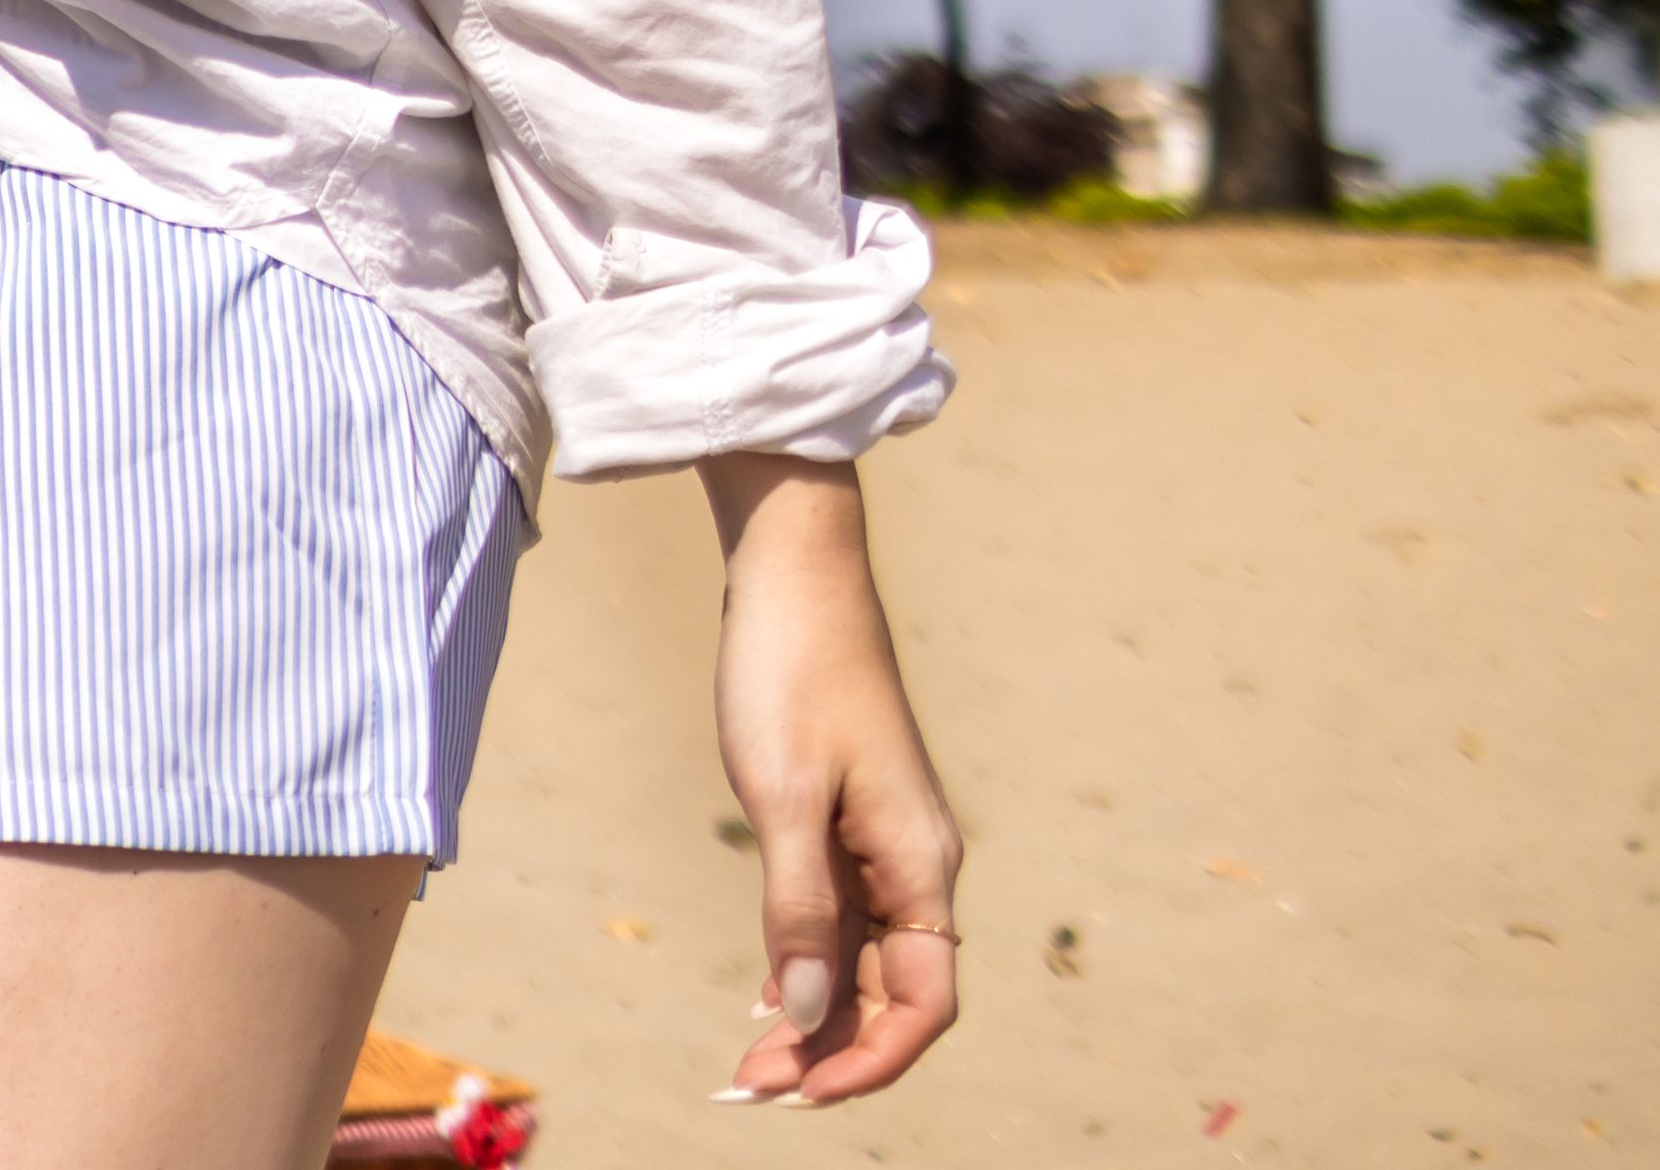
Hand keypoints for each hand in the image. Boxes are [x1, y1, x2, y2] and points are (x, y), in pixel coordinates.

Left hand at [708, 457, 961, 1103]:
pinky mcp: (846, 821)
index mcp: (921, 866)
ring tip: (747, 1064)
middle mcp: (916, 866)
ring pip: (862, 961)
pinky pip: (841, 918)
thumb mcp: (783, 797)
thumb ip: (799, 910)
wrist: (791, 573)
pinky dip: (806, 964)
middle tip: (745, 1090)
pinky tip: (768, 998)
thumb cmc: (789, 673)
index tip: (799, 1095)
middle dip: (828, 1051)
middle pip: (890, 994)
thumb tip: (806, 1017)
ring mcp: (882, 844)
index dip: (869, 1061)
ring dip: (813, 1016)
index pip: (923, 1005)